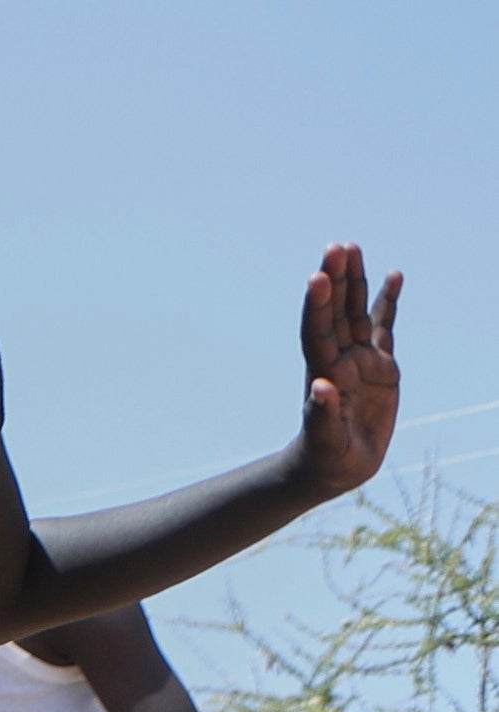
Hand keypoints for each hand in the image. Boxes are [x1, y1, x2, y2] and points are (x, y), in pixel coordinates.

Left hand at [286, 244, 404, 498]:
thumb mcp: (325, 441)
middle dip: (336, 279)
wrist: (335, 466)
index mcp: (325, 372)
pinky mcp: (380, 366)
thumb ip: (322, 415)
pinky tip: (394, 274)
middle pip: (335, 311)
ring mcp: (359, 358)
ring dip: (354, 281)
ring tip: (352, 247)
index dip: (318, 305)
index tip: (317, 276)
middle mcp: (339, 358)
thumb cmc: (326, 456)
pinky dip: (388, 302)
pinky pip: (384, 326)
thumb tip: (320, 387)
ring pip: (356, 311)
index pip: (318, 331)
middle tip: (337, 246)